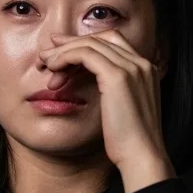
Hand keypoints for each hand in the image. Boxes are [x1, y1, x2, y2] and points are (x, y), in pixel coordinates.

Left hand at [40, 30, 173, 192]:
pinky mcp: (118, 76)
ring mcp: (132, 68)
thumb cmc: (130, 142)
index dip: (87, 42)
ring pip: (91, 44)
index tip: (63, 50)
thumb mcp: (125, 110)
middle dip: (72, 43)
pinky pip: (85, 54)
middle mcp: (142, 64)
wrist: (142, 155)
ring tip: (46, 66)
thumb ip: (116, 93)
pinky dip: (66, 57)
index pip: (115, 42)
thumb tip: (94, 87)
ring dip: (64, 51)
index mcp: (146, 70)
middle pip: (103, 37)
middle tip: (48, 54)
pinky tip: (54, 69)